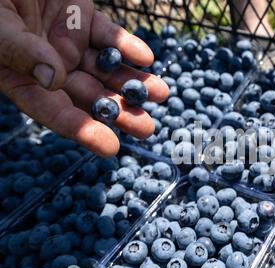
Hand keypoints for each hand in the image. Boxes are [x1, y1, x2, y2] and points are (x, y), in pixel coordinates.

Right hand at [0, 0, 168, 156]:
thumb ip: (21, 52)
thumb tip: (53, 80)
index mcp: (24, 79)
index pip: (55, 111)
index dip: (83, 130)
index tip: (111, 148)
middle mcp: (52, 67)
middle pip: (90, 96)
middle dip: (120, 112)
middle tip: (147, 128)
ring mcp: (70, 44)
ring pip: (107, 70)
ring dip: (133, 82)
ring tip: (161, 94)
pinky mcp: (84, 20)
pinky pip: (110, 37)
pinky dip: (128, 47)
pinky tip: (146, 58)